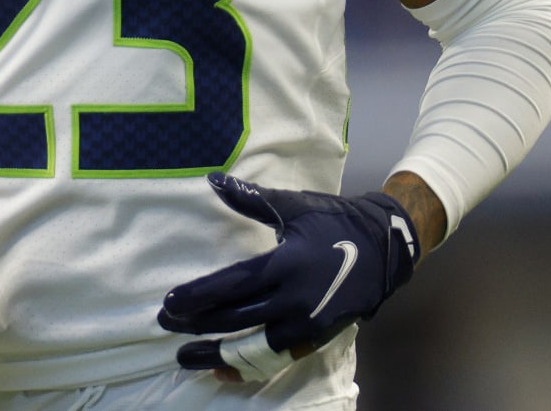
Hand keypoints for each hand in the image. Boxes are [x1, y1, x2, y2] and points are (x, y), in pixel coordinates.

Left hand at [158, 174, 420, 380]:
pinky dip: (249, 366)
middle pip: (236, 318)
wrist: (385, 247)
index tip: (168, 303)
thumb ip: (250, 198)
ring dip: (218, 352)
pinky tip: (224, 371)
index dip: (198, 296)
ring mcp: (308, 323)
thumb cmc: (334, 221)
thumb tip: (212, 179)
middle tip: (165, 323)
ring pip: (254, 346)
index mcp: (287, 264)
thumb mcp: (293, 206)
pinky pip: (277, 358)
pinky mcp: (317, 337)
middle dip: (197, 324)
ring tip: (186, 355)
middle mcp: (296, 299)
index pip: (232, 285)